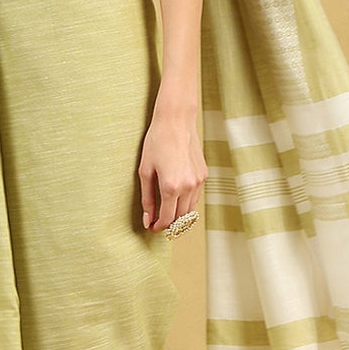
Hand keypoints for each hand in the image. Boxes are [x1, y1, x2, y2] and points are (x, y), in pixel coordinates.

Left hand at [138, 108, 205, 232]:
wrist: (176, 121)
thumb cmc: (156, 142)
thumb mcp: (145, 171)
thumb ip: (147, 198)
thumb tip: (148, 219)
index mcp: (171, 187)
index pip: (167, 219)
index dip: (158, 227)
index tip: (151, 227)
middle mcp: (188, 187)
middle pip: (180, 218)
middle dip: (169, 224)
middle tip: (157, 223)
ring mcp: (198, 181)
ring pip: (190, 210)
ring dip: (179, 216)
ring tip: (167, 213)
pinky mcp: (203, 175)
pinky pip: (196, 197)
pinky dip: (187, 203)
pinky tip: (177, 198)